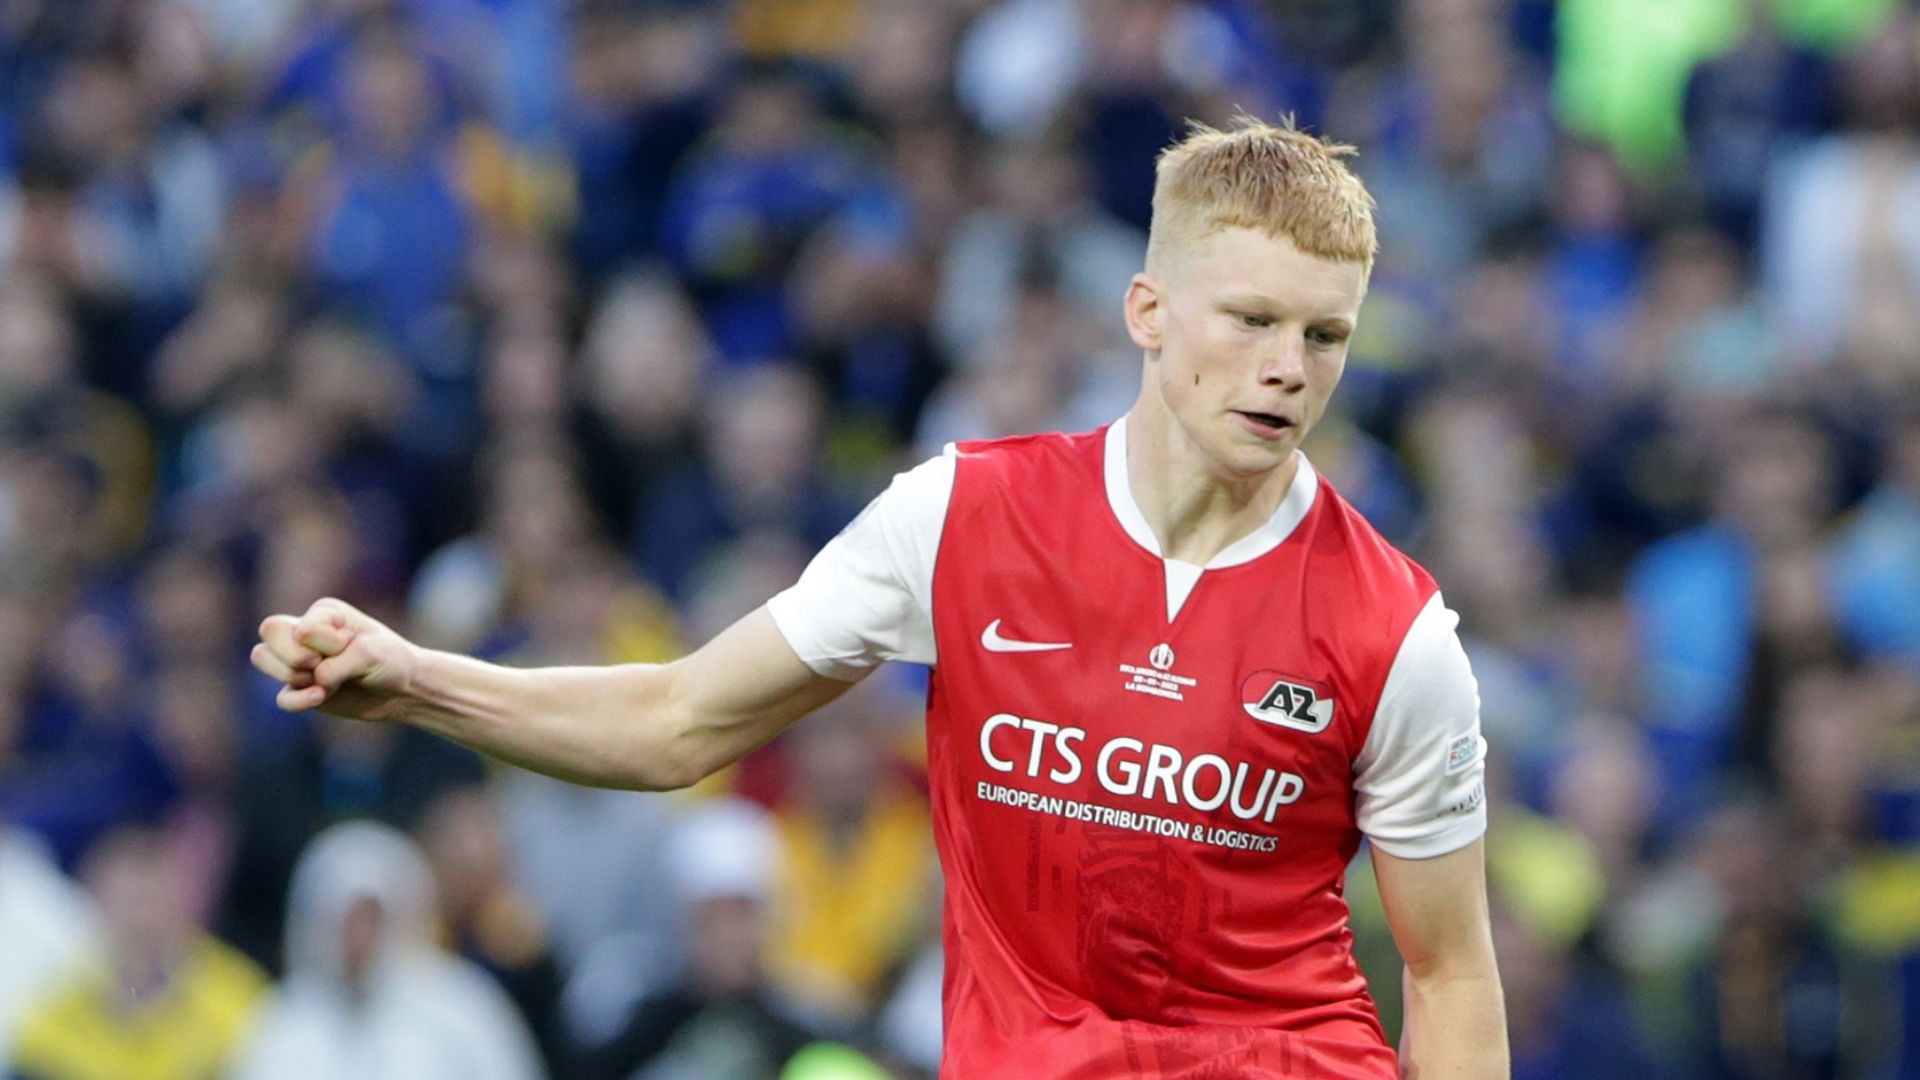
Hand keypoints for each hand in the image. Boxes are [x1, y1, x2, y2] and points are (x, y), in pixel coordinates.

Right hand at [251, 597, 418, 721]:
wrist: (403, 690)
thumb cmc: (390, 660)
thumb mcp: (371, 654)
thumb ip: (337, 664)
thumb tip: (313, 681)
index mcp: (324, 613)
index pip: (297, 624)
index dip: (319, 643)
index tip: (347, 646)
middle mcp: (306, 632)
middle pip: (268, 631)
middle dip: (292, 655)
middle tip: (321, 664)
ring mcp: (300, 660)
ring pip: (262, 657)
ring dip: (290, 675)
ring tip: (322, 683)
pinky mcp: (302, 689)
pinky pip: (280, 697)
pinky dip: (297, 701)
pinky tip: (320, 698)